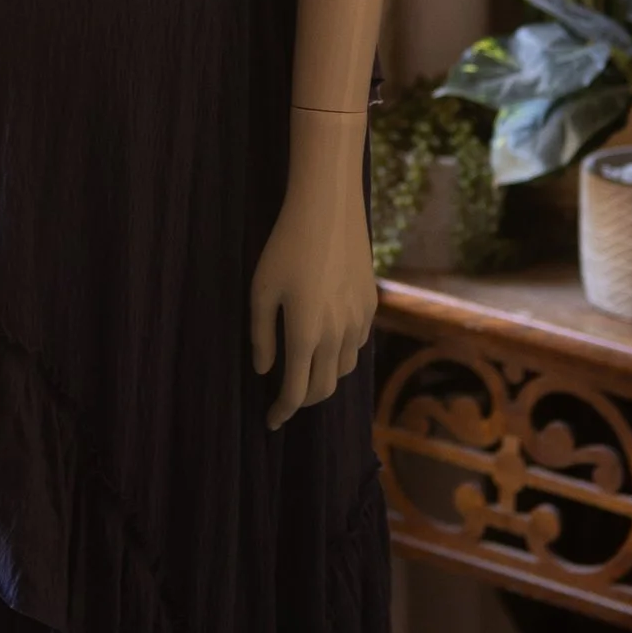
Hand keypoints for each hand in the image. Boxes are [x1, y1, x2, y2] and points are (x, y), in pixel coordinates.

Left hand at [249, 110, 377, 427]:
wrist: (328, 211)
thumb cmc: (285, 247)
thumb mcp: (261, 290)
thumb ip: (261, 335)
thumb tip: (264, 370)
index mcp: (304, 335)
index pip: (296, 392)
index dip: (282, 411)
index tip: (271, 421)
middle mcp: (336, 335)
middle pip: (323, 388)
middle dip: (303, 401)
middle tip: (285, 400)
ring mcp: (358, 321)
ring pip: (344, 369)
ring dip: (324, 379)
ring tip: (306, 372)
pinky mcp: (371, 305)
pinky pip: (357, 345)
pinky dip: (341, 356)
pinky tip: (328, 343)